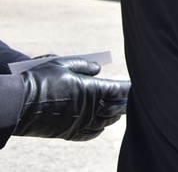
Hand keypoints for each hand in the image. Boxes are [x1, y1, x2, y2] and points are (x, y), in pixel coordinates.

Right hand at [14, 57, 130, 140]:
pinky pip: (89, 134)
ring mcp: (80, 122)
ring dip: (113, 117)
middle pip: (115, 108)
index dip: (129, 88)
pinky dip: (97, 130)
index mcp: (91, 90)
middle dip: (124, 103)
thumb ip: (84, 65)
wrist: (18, 103)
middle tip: (133, 100)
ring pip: (104, 122)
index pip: (119, 90)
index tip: (137, 86)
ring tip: (118, 112)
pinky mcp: (68, 132)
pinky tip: (101, 127)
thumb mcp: (62, 64)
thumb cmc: (41, 79)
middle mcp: (89, 108)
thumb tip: (98, 69)